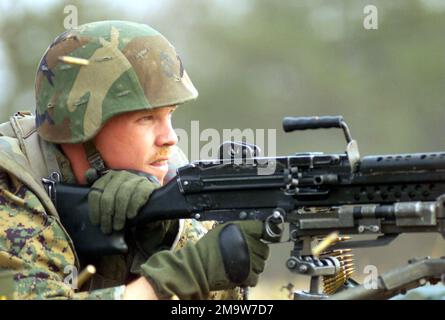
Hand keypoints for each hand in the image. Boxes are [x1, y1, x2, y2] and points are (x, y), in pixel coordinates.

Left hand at [88, 170, 159, 233]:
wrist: (150, 204)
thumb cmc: (127, 203)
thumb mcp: (112, 198)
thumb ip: (100, 194)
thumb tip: (89, 180)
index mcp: (108, 177)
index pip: (95, 192)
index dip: (94, 210)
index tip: (96, 223)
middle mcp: (121, 175)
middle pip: (107, 196)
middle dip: (106, 215)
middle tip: (107, 228)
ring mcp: (135, 179)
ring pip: (121, 196)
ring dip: (118, 214)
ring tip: (118, 226)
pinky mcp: (147, 185)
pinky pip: (137, 196)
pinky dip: (132, 207)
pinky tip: (130, 216)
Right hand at [140, 220, 271, 299]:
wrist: (197, 266)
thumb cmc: (206, 248)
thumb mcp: (221, 230)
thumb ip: (238, 230)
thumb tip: (253, 231)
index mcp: (239, 228)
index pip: (261, 228)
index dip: (262, 234)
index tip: (262, 238)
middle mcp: (245, 242)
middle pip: (264, 249)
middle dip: (257, 253)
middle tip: (246, 255)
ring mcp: (247, 259)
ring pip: (261, 264)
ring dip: (253, 266)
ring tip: (241, 265)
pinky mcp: (245, 274)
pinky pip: (255, 277)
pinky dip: (249, 278)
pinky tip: (240, 274)